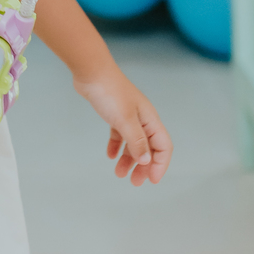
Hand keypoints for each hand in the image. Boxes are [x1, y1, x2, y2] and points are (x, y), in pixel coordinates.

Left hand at [73, 64, 171, 186]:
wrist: (90, 71)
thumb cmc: (110, 93)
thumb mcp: (125, 120)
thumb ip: (137, 141)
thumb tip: (147, 161)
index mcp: (150, 119)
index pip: (163, 146)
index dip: (160, 165)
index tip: (152, 181)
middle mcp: (142, 118)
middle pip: (149, 147)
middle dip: (144, 166)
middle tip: (134, 182)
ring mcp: (128, 115)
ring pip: (133, 143)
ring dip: (129, 159)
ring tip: (119, 173)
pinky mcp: (114, 113)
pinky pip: (119, 134)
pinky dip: (117, 146)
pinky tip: (110, 156)